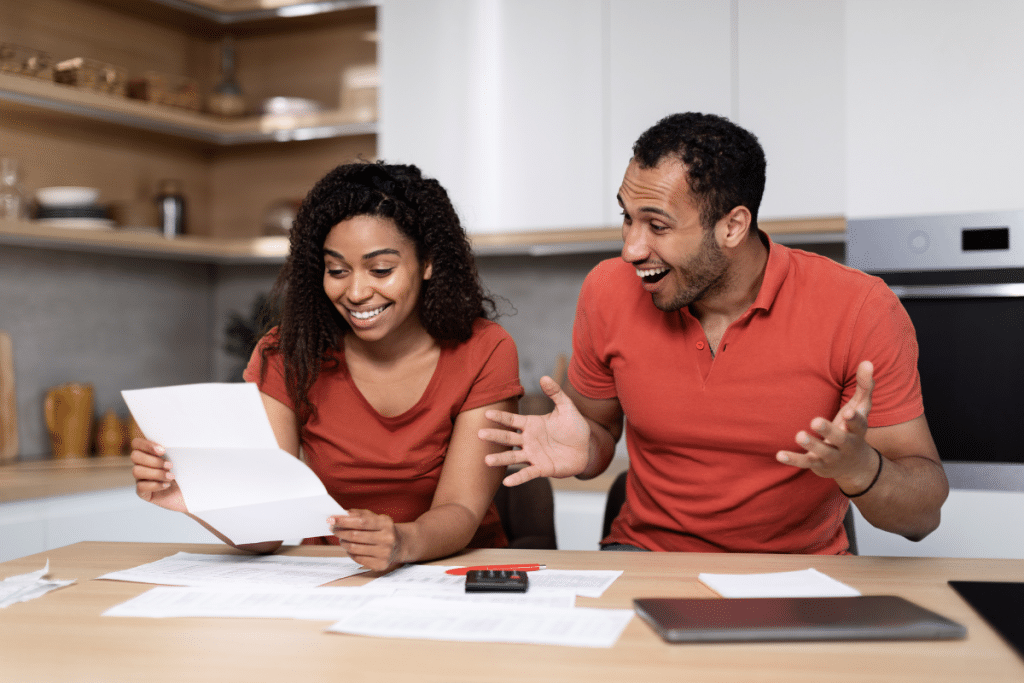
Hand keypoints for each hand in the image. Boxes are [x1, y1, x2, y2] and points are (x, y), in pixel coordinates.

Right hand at [130, 437, 185, 512]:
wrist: (194, 492)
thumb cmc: (188, 472)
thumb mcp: (182, 457)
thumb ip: (174, 447)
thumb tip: (174, 437)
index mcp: (149, 453)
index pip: (137, 443)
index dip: (147, 445)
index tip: (163, 450)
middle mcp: (142, 464)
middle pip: (135, 456)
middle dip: (153, 460)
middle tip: (170, 465)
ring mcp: (141, 479)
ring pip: (136, 471)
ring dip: (156, 473)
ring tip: (171, 476)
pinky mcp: (143, 493)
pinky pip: (140, 487)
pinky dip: (155, 485)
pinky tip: (167, 485)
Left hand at [330, 509, 402, 570]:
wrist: (400, 545)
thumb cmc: (383, 529)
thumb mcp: (375, 518)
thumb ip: (359, 514)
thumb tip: (341, 515)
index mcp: (386, 523)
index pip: (361, 522)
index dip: (344, 521)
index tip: (331, 519)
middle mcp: (387, 538)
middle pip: (355, 536)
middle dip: (340, 532)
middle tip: (333, 529)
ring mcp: (385, 553)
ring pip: (354, 548)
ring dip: (343, 543)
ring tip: (342, 539)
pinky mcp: (380, 565)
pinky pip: (357, 559)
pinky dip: (350, 553)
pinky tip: (350, 548)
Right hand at [478, 375, 589, 485]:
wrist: (586, 448)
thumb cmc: (574, 427)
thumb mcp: (566, 407)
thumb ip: (555, 393)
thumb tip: (543, 377)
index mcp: (531, 424)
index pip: (511, 420)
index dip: (500, 417)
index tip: (486, 413)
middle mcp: (528, 440)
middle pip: (507, 438)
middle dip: (494, 436)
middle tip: (479, 434)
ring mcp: (533, 455)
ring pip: (512, 457)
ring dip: (500, 458)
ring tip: (487, 460)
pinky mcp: (541, 469)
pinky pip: (527, 474)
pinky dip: (517, 478)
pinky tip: (507, 483)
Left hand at [777, 360, 879, 489]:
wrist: (855, 466)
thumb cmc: (853, 428)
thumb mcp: (861, 408)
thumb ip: (865, 386)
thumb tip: (867, 361)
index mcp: (857, 430)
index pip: (858, 424)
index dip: (853, 420)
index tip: (848, 413)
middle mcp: (846, 445)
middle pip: (839, 439)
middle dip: (829, 431)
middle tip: (815, 421)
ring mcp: (831, 456)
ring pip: (822, 452)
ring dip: (811, 444)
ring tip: (799, 435)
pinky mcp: (817, 464)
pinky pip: (805, 462)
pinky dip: (793, 459)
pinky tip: (779, 454)